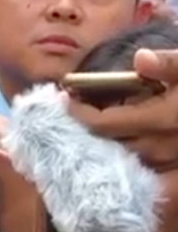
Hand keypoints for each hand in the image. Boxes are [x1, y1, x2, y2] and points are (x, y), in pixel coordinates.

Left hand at [68, 48, 177, 169]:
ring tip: (89, 134)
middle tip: (70, 120)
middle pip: (111, 146)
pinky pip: (147, 171)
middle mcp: (164, 145)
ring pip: (128, 161)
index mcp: (163, 119)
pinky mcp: (177, 173)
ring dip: (107, 149)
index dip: (79, 114)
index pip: (104, 123)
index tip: (64, 101)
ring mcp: (172, 162)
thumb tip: (140, 58)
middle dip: (88, 135)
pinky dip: (129, 161)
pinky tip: (120, 150)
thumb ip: (171, 64)